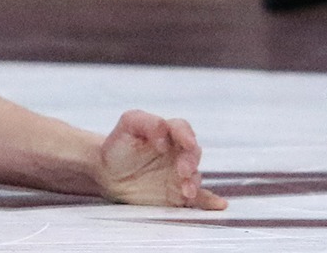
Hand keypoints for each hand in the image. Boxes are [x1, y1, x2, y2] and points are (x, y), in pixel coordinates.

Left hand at [97, 110, 227, 209]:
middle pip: (192, 153)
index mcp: (168, 133)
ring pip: (195, 176)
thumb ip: (146, 121)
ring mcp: (180, 174)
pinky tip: (219, 205)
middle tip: (183, 171)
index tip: (185, 142)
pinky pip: (198, 198)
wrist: (108, 172)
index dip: (185, 135)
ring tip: (186, 191)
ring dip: (193, 183)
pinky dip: (209, 201)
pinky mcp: (178, 193)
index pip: (182, 129)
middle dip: (190, 161)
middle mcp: (178, 152)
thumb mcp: (128, 125)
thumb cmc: (118, 145)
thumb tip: (163, 130)